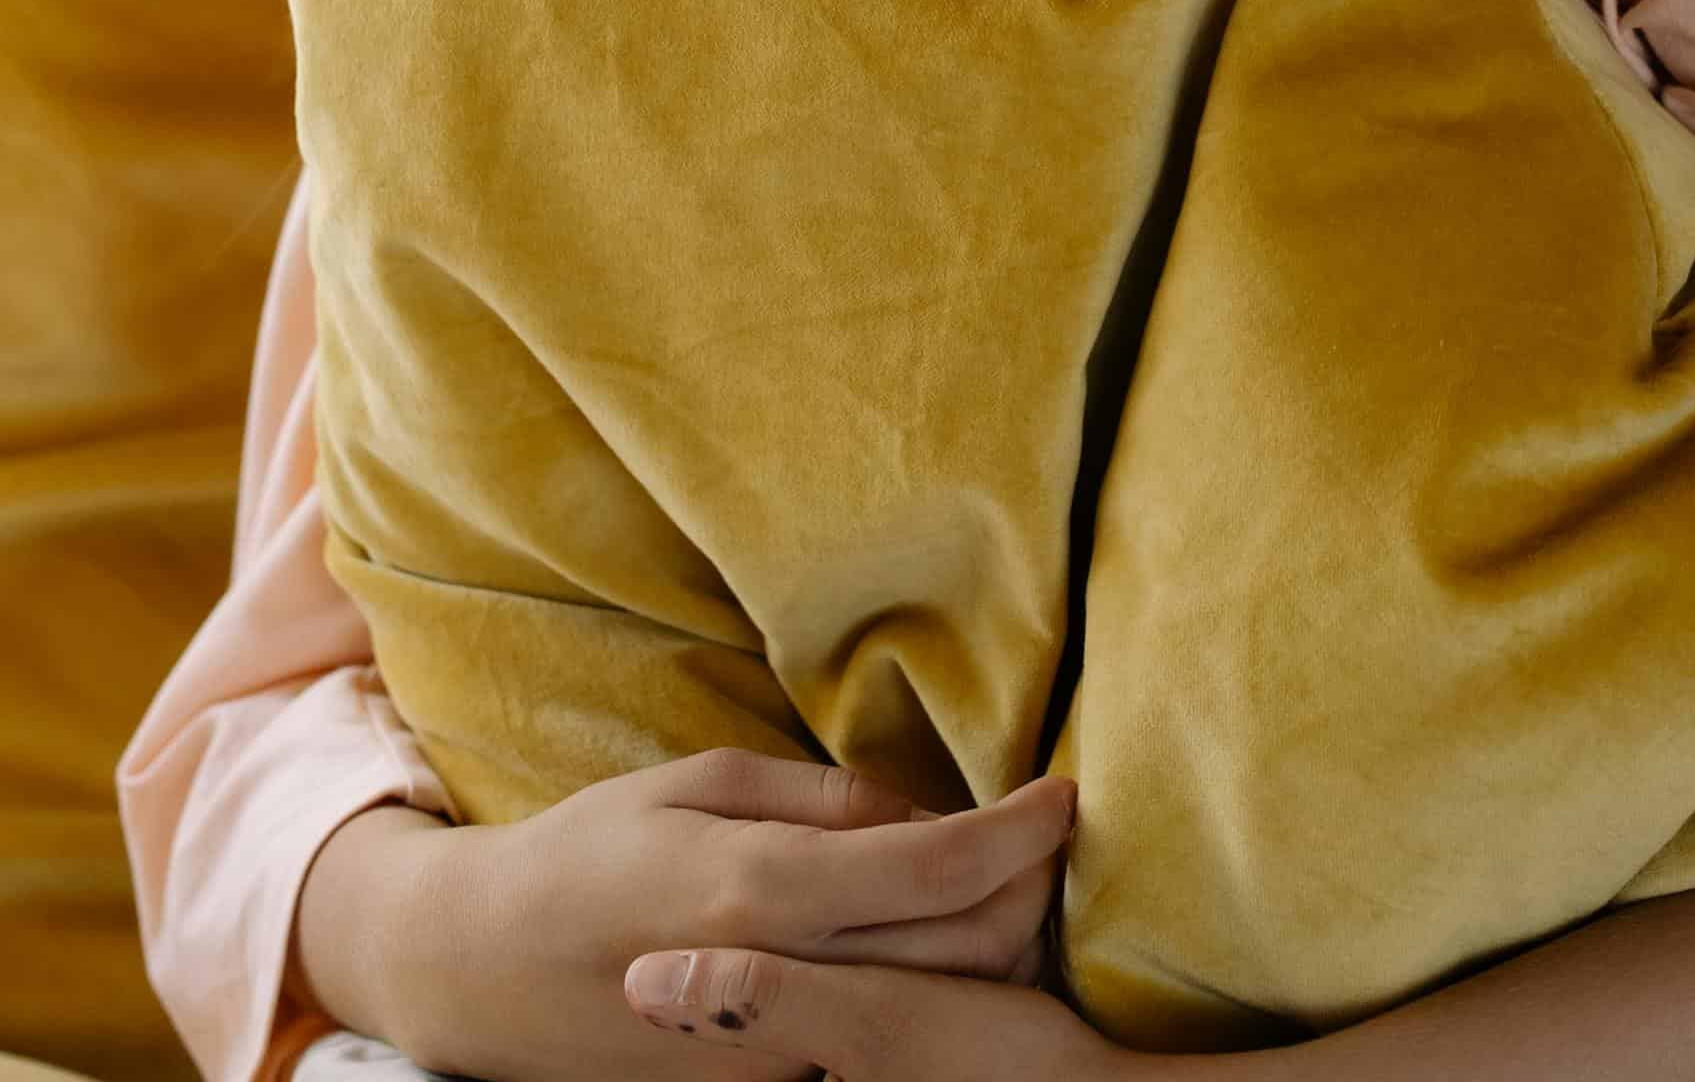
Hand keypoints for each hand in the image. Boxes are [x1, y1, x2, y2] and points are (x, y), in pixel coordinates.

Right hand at [392, 749, 1077, 1081]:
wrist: (489, 972)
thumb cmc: (589, 851)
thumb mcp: (694, 783)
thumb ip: (813, 797)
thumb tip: (910, 807)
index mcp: (758, 887)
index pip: (928, 866)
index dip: (1013, 830)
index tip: (1064, 795)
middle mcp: (781, 981)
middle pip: (958, 950)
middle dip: (1025, 891)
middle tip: (1044, 834)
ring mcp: (777, 1053)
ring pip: (935, 1007)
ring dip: (990, 945)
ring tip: (1003, 880)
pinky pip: (879, 1041)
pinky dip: (929, 989)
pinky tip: (930, 940)